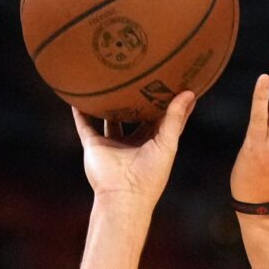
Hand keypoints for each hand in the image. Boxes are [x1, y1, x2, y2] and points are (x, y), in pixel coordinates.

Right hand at [70, 91, 196, 205]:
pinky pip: (84, 124)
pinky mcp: (94, 145)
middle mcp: (132, 142)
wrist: (123, 197)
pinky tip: (78, 95)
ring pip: (109, 117)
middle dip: (137, 97)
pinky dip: (80, 111)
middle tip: (140, 71)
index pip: (160, 117)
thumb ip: (176, 118)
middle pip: (135, 115)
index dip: (166, 101)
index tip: (171, 80)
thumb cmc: (150, 175)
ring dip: (109, 103)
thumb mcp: (167, 143)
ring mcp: (112, 144)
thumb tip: (189, 93)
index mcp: (153, 142)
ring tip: (109, 79)